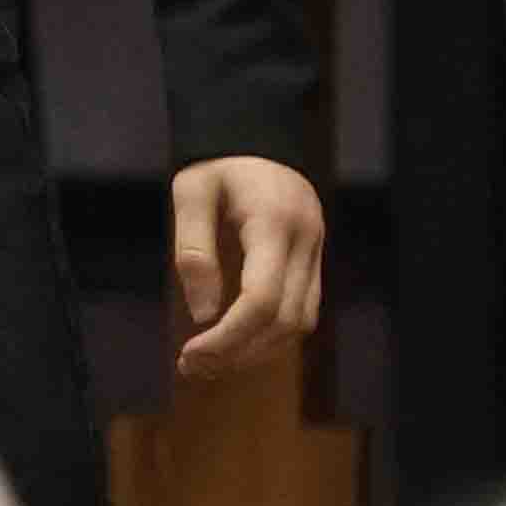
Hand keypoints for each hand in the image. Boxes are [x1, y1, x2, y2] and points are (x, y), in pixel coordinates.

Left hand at [170, 157, 324, 383]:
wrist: (259, 140)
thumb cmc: (218, 165)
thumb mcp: (190, 191)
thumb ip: (193, 249)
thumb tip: (202, 313)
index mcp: (273, 222)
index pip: (262, 299)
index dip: (228, 337)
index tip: (190, 354)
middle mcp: (305, 240)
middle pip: (283, 321)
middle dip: (238, 352)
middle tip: (191, 366)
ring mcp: (316, 251)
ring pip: (299, 324)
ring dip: (257, 351)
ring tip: (211, 360)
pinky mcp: (315, 260)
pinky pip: (303, 312)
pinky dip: (272, 336)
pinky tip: (238, 341)